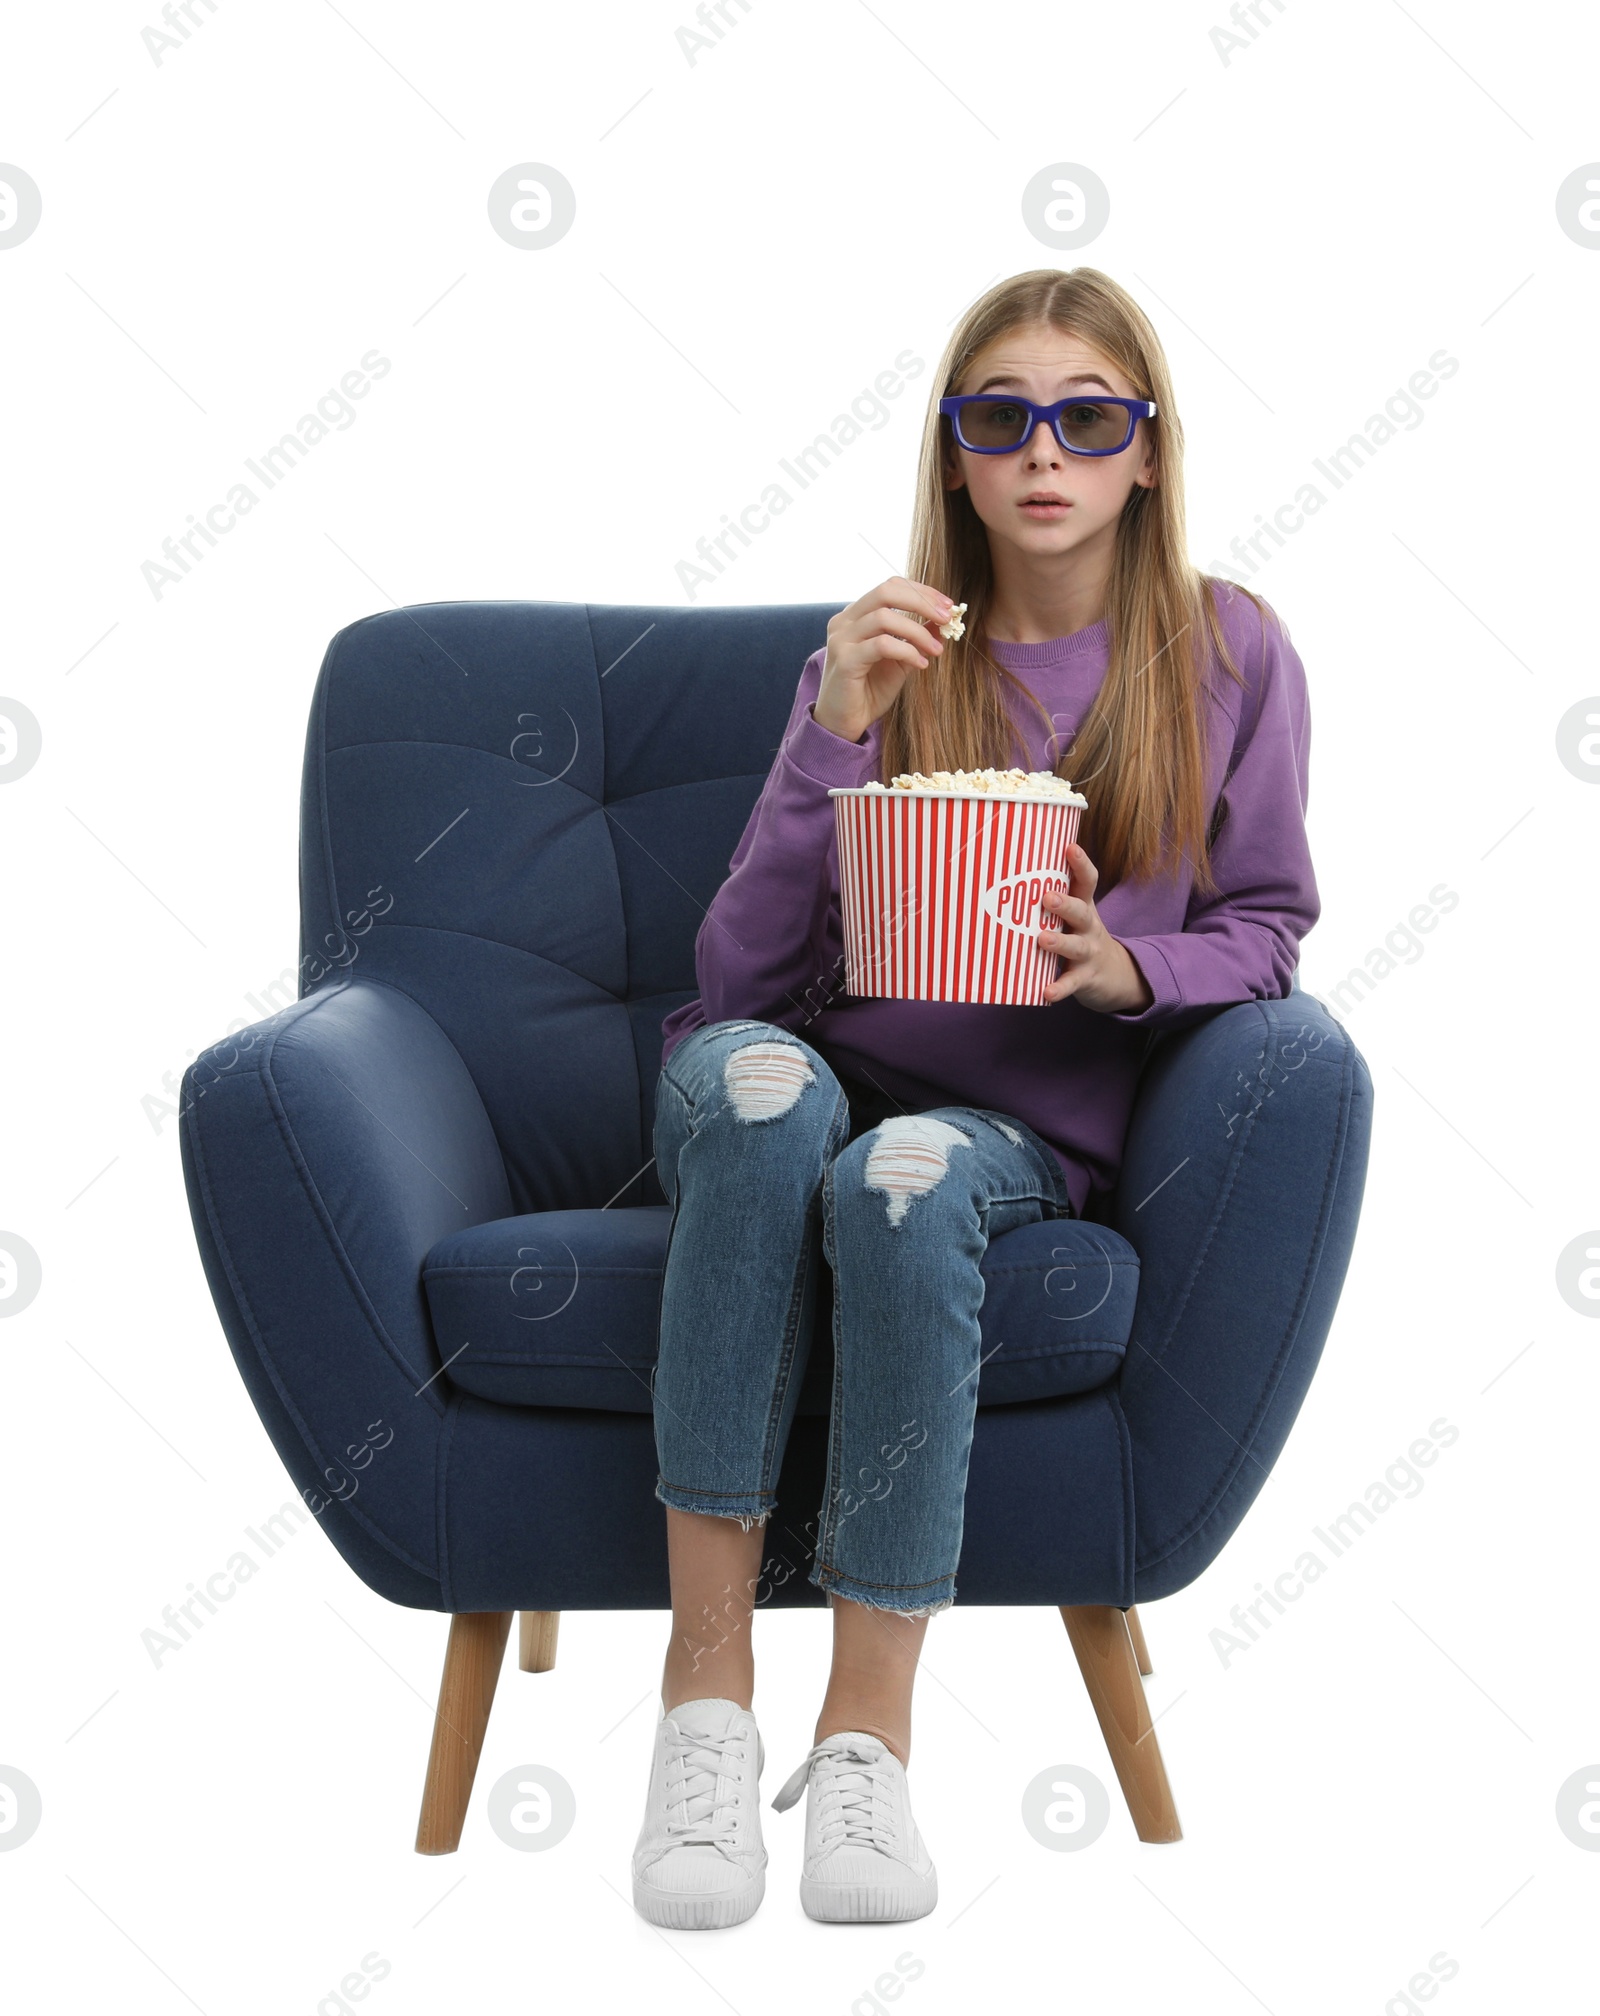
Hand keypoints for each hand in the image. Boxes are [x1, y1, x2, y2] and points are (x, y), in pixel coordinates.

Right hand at [813, 576, 957, 743]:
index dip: (922, 592)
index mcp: (856, 615)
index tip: (948, 606)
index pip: (891, 587)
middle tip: (947, 618)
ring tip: (937, 651)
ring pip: (885, 617)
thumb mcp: (900, 660)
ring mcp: (841, 639)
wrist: (843, 723)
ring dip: (918, 632)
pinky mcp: (844, 660)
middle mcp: (845, 621)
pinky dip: (907, 651)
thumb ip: (916, 638)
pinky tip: (921, 664)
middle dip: (922, 602)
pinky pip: (881, 645)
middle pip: (886, 591)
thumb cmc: (869, 691)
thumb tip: (941, 622)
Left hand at [1038, 842, 1153, 1012]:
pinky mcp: (1085, 978)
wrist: (1115, 975)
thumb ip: (1053, 900)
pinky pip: (1071, 983)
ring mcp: (1088, 953)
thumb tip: (1008, 875)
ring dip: (1059, 942)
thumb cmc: (1081, 937)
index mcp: (1084, 907)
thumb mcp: (1076, 916)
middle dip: (1065, 904)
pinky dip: (1059, 988)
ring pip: (1075, 946)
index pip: (1087, 881)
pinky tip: (1046, 992)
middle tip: (1047, 897)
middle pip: (1080, 911)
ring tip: (1043, 939)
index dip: (1080, 864)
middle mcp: (1089, 927)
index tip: (1070, 847)